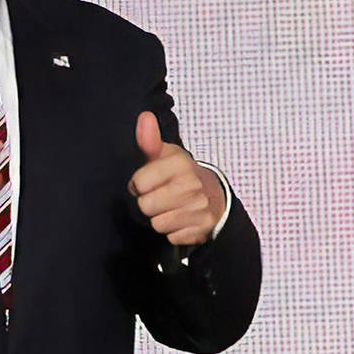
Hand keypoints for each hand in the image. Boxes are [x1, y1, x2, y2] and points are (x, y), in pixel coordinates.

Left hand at [129, 111, 222, 246]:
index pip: (139, 183)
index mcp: (181, 163)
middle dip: (149, 204)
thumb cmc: (181, 174)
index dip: (139, 185)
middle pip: (146, 206)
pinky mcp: (203, 227)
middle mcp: (192, 185)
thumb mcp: (165, 155)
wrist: (214, 195)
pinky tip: (181, 220)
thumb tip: (144, 116)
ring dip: (160, 219)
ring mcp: (200, 207)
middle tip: (160, 197)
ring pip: (158, 224)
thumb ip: (150, 140)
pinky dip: (174, 231)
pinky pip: (172, 237)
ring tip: (170, 208)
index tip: (149, 182)